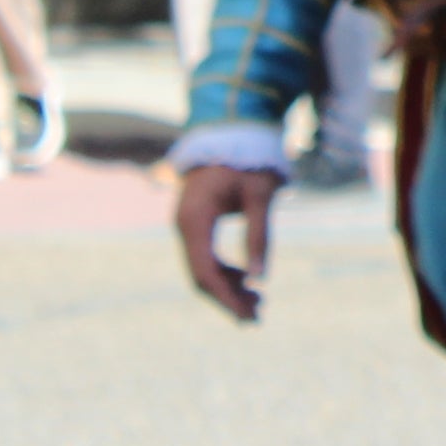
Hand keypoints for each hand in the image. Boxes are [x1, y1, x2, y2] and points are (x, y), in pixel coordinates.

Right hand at [177, 161, 282, 321]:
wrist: (232, 127)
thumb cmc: (249, 158)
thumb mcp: (260, 193)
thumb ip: (259, 234)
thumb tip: (259, 279)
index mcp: (195, 219)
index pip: (204, 272)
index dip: (226, 298)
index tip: (248, 316)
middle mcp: (185, 225)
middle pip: (202, 275)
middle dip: (228, 298)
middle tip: (258, 318)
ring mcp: (188, 225)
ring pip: (203, 268)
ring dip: (228, 288)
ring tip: (259, 303)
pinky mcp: (197, 224)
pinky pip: (206, 257)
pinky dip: (226, 271)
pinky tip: (248, 281)